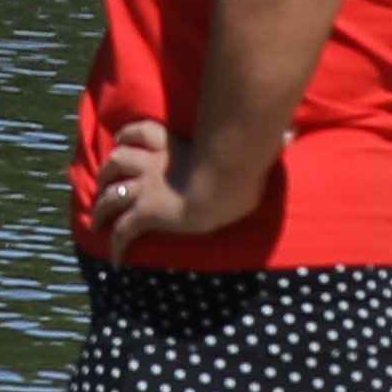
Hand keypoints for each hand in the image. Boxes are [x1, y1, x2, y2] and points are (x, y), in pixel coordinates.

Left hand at [90, 117, 265, 257]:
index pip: (142, 131)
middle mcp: (152, 164)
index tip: (121, 140)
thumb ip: (264, 141)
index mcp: (173, 145)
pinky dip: (115, 245)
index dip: (128, 135)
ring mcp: (146, 189)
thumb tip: (294, 132)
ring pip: (111, 194)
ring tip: (96, 219)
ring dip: (101, 206)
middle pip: (117, 160)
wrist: (222, 186)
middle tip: (103, 179)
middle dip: (107, 169)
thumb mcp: (248, 149)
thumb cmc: (240, 166)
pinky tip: (115, 261)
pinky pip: (123, 231)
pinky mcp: (146, 214)